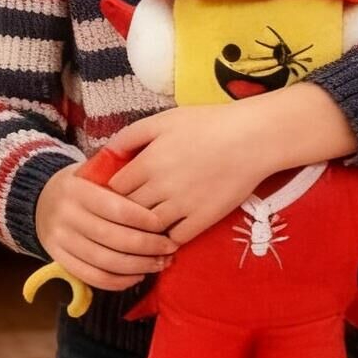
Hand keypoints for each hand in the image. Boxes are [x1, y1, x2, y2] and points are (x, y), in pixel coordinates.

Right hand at [34, 162, 172, 292]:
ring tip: (160, 264)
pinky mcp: (60, 260)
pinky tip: (138, 276)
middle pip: (114, 238)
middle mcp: (66, 216)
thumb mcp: (93, 171)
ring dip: (138, 267)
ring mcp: (61, 241)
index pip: (116, 208)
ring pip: (105, 262)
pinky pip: (92, 277)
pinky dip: (118, 282)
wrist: (40, 199)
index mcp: (77, 190)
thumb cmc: (81, 184)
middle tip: (170, 248)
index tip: (164, 224)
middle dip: (148, 246)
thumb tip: (157, 189)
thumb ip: (119, 177)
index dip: (144, 219)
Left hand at [104, 105, 283, 244]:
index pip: (114, 188)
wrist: (251, 139)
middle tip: (130, 207)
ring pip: (149, 228)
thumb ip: (132, 135)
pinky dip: (170, 236)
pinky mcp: (203, 219)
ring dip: (145, 226)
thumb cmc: (207, 123)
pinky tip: (171, 228)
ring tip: (148, 220)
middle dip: (126, 209)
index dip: (114, 190)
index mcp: (148, 162)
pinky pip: (176, 238)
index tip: (119, 189)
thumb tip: (107, 152)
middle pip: (128, 210)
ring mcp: (182, 206)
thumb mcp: (164, 119)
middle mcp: (160, 187)